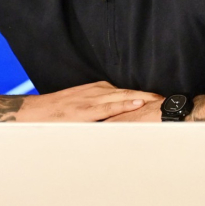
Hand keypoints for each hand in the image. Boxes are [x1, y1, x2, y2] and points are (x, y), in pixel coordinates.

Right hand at [14, 81, 162, 121]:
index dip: (145, 94)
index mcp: (98, 90)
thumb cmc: (58, 111)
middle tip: (170, 98)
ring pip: (123, 96)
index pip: (127, 91)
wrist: (34, 112)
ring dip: (143, 97)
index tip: (162, 97)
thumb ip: (99, 107)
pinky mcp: (85, 109)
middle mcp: (98, 91)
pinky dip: (125, 103)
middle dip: (150, 95)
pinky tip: (138, 103)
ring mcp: (92, 99)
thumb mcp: (82, 104)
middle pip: (130, 91)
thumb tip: (116, 115)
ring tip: (161, 100)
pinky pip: (109, 106)